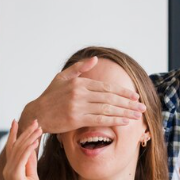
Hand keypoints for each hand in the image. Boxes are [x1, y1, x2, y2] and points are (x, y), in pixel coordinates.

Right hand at [2, 119, 44, 179]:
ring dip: (30, 137)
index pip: (12, 148)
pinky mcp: (15, 176)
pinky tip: (36, 141)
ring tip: (39, 128)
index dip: (15, 134)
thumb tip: (31, 150)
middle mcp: (7, 169)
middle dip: (26, 132)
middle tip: (36, 121)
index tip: (17, 121)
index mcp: (11, 169)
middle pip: (16, 146)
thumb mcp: (32, 176)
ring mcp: (10, 172)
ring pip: (19, 150)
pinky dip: (29, 148)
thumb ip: (30, 164)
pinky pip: (22, 158)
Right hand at [22, 56, 146, 133]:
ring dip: (124, 112)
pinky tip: (124, 121)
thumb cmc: (50, 96)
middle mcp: (80, 93)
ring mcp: (78, 106)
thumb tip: (94, 59)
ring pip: (107, 108)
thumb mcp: (62, 78)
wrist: (37, 114)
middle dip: (128, 103)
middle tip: (142, 106)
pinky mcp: (76, 119)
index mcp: (79, 83)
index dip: (122, 92)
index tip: (135, 96)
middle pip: (110, 97)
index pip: (106, 87)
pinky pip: (99, 119)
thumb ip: (79, 68)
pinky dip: (113, 120)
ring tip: (137, 115)